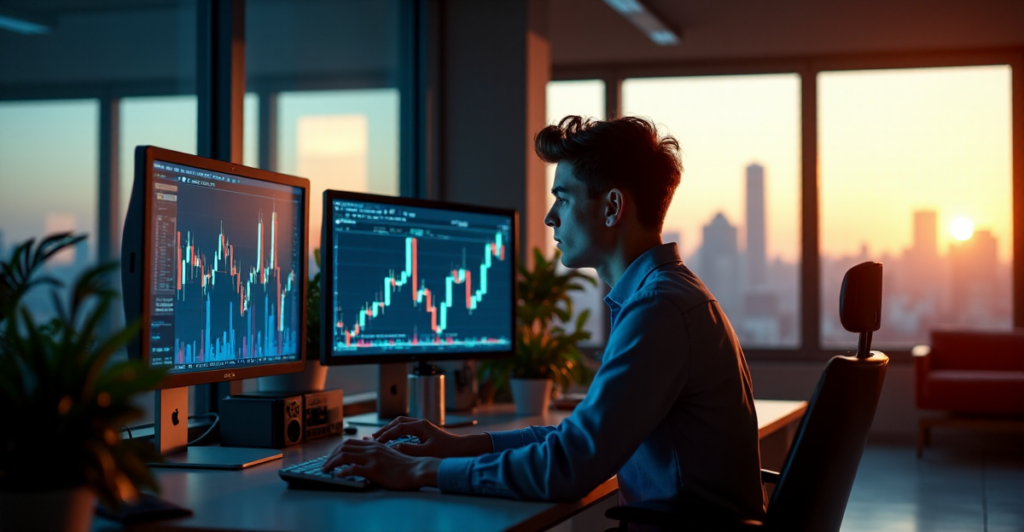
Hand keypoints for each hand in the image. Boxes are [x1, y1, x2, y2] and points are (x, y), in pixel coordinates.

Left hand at [321, 438, 440, 490]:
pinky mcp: (374, 470)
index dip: (337, 450)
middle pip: (343, 447)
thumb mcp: (389, 453)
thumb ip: (377, 449)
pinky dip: (342, 472)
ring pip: (344, 455)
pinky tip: (337, 476)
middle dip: (330, 456)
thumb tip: (366, 443)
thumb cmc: (405, 465)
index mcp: (374, 444)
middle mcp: (372, 448)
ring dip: (331, 463)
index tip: (331, 458)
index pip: (349, 442)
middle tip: (325, 465)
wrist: (417, 469)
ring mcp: (372, 458)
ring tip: (326, 470)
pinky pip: (352, 469)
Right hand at [373, 416, 492, 457]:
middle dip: (385, 430)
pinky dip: (396, 433)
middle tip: (372, 438)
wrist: (462, 449)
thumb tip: (394, 447)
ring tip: (378, 438)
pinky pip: (406, 429)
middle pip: (398, 422)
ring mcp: (422, 426)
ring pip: (401, 424)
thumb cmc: (447, 450)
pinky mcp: (423, 432)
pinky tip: (391, 440)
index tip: (376, 442)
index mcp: (421, 425)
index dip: (386, 435)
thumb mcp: (427, 452)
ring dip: (390, 430)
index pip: (398, 427)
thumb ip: (410, 450)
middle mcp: (420, 423)